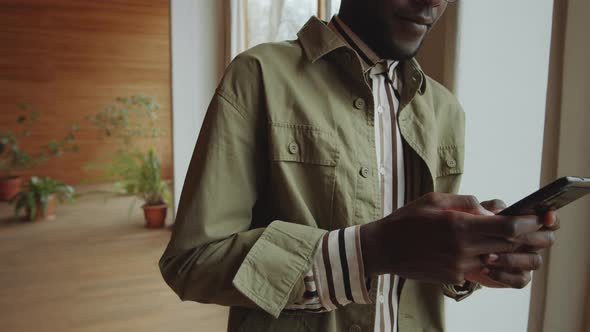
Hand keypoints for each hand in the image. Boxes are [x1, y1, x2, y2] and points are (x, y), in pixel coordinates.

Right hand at [360, 193, 543, 284]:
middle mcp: (462, 249)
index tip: (535, 218)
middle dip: (520, 237)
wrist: (383, 249)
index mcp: (459, 225)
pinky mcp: (454, 278)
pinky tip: (463, 249)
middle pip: (507, 245)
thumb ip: (465, 202)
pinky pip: (476, 268)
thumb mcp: (434, 200)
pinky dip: (478, 258)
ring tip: (490, 237)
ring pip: (494, 259)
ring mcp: (459, 266)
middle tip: (525, 228)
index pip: (507, 227)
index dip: (527, 223)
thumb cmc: (407, 220)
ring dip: (498, 249)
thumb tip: (489, 209)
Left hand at [465, 199, 557, 287]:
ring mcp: (526, 261)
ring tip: (487, 257)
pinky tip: (485, 269)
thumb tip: (501, 208)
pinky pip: (520, 280)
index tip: (546, 218)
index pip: (549, 221)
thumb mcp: (480, 214)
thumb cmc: (476, 228)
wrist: (463, 252)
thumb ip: (491, 207)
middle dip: (530, 238)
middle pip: (547, 239)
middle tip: (508, 236)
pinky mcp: (517, 277)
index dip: (552, 219)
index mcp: (528, 225)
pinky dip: (503, 275)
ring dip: (511, 259)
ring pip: (534, 261)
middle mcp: (532, 243)